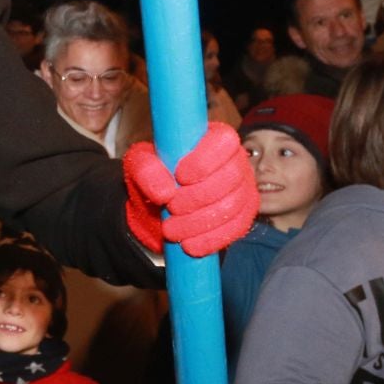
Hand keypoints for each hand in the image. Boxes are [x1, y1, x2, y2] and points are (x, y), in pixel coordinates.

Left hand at [124, 122, 258, 256]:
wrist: (158, 204)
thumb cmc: (154, 174)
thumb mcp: (139, 164)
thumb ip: (146, 170)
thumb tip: (164, 191)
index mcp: (213, 138)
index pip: (224, 141)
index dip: (205, 160)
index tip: (181, 177)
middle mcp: (235, 160)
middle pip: (230, 178)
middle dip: (197, 198)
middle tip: (170, 208)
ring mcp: (244, 188)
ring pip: (233, 206)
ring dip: (199, 222)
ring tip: (171, 230)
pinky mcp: (244, 214)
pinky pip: (237, 228)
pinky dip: (211, 239)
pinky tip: (190, 245)